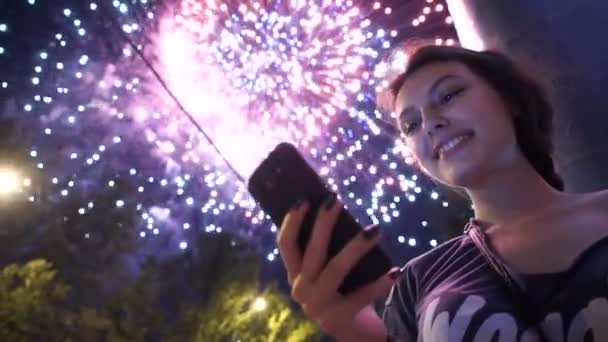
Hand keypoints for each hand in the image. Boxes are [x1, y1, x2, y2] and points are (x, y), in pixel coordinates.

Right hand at [277, 194, 400, 337]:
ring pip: (335, 270)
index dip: (292, 222)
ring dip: (356, 247)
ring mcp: (317, 306)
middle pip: (312, 252)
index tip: (303, 200)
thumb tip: (338, 210)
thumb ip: (330, 248)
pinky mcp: (337, 319)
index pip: (286, 245)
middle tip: (336, 200)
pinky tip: (395, 271)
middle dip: (323, 224)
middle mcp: (301, 290)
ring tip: (375, 229)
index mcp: (296, 274)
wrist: (353, 332)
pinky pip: (361, 296)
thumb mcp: (331, 269)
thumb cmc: (344, 291)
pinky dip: (379, 283)